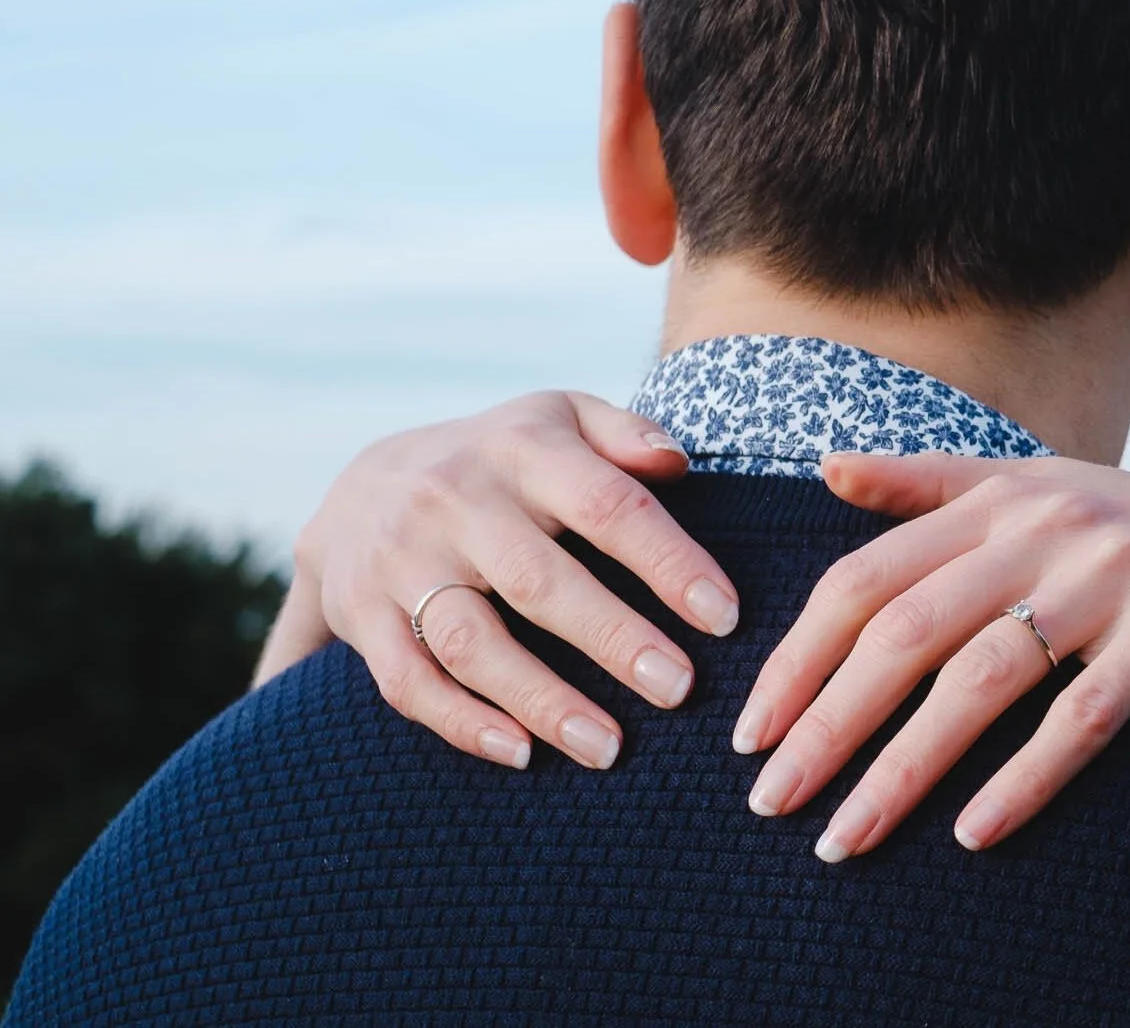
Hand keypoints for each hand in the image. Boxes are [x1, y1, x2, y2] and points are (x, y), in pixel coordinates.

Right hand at [283, 391, 740, 768]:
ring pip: (471, 642)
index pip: (607, 505)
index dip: (669, 562)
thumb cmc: (502, 460)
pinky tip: (522, 754)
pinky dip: (463, 723)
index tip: (725, 617)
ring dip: (541, 700)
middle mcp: (454, 501)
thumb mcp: (561, 418)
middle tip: (680, 689)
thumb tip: (679, 462)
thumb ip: (625, 434)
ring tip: (609, 749)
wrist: (362, 482)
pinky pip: (409, 681)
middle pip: (538, 581)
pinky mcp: (362, 615)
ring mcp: (401, 560)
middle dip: (613, 639)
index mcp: (521, 450)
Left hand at [736, 452, 1129, 861]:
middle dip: (827, 724)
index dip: (799, 656)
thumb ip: (938, 483)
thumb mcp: (1050, 490)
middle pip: (907, 631)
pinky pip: (1086, 715)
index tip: (749, 733)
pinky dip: (1026, 779)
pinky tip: (975, 836)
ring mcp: (1118, 570)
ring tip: (848, 838)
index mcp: (1004, 495)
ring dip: (904, 768)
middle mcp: (1051, 524)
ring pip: (982, 678)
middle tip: (771, 806)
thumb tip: (828, 470)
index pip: (867, 576)